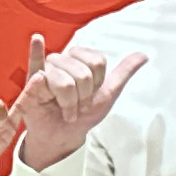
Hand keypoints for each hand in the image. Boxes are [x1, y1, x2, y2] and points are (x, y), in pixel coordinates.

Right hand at [8, 34, 146, 170]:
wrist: (65, 135)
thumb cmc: (82, 114)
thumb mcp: (108, 93)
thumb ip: (123, 73)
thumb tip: (143, 55)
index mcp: (80, 59)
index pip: (97, 62)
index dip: (97, 84)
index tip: (90, 95)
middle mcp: (63, 60)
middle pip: (83, 73)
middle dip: (83, 96)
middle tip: (75, 105)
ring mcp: (46, 69)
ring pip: (65, 82)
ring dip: (68, 104)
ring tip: (63, 108)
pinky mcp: (31, 82)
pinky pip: (35, 64)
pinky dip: (36, 52)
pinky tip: (38, 40)